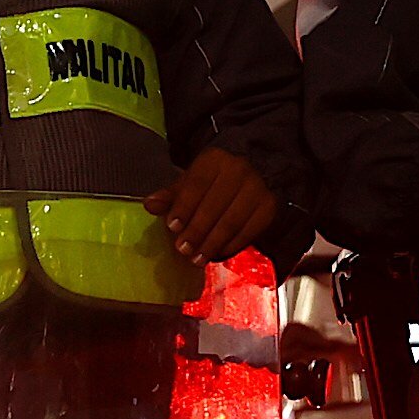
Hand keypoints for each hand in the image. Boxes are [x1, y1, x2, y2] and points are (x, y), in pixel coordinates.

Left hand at [154, 146, 277, 263]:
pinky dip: (230, 246)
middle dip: (196, 231)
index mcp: (215, 159)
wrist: (254, 172)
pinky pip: (248, 232)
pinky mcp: (268, 207)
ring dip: (211, 244)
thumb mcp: (191, 181)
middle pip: (214, 206)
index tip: (172, 227)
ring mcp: (257, 189)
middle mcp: (240, 170)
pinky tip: (215, 255)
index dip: (183, 207)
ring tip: (196, 258)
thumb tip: (150, 204)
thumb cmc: (214, 180)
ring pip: (231, 222)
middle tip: (183, 249)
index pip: (197, 184)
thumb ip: (171, 195)